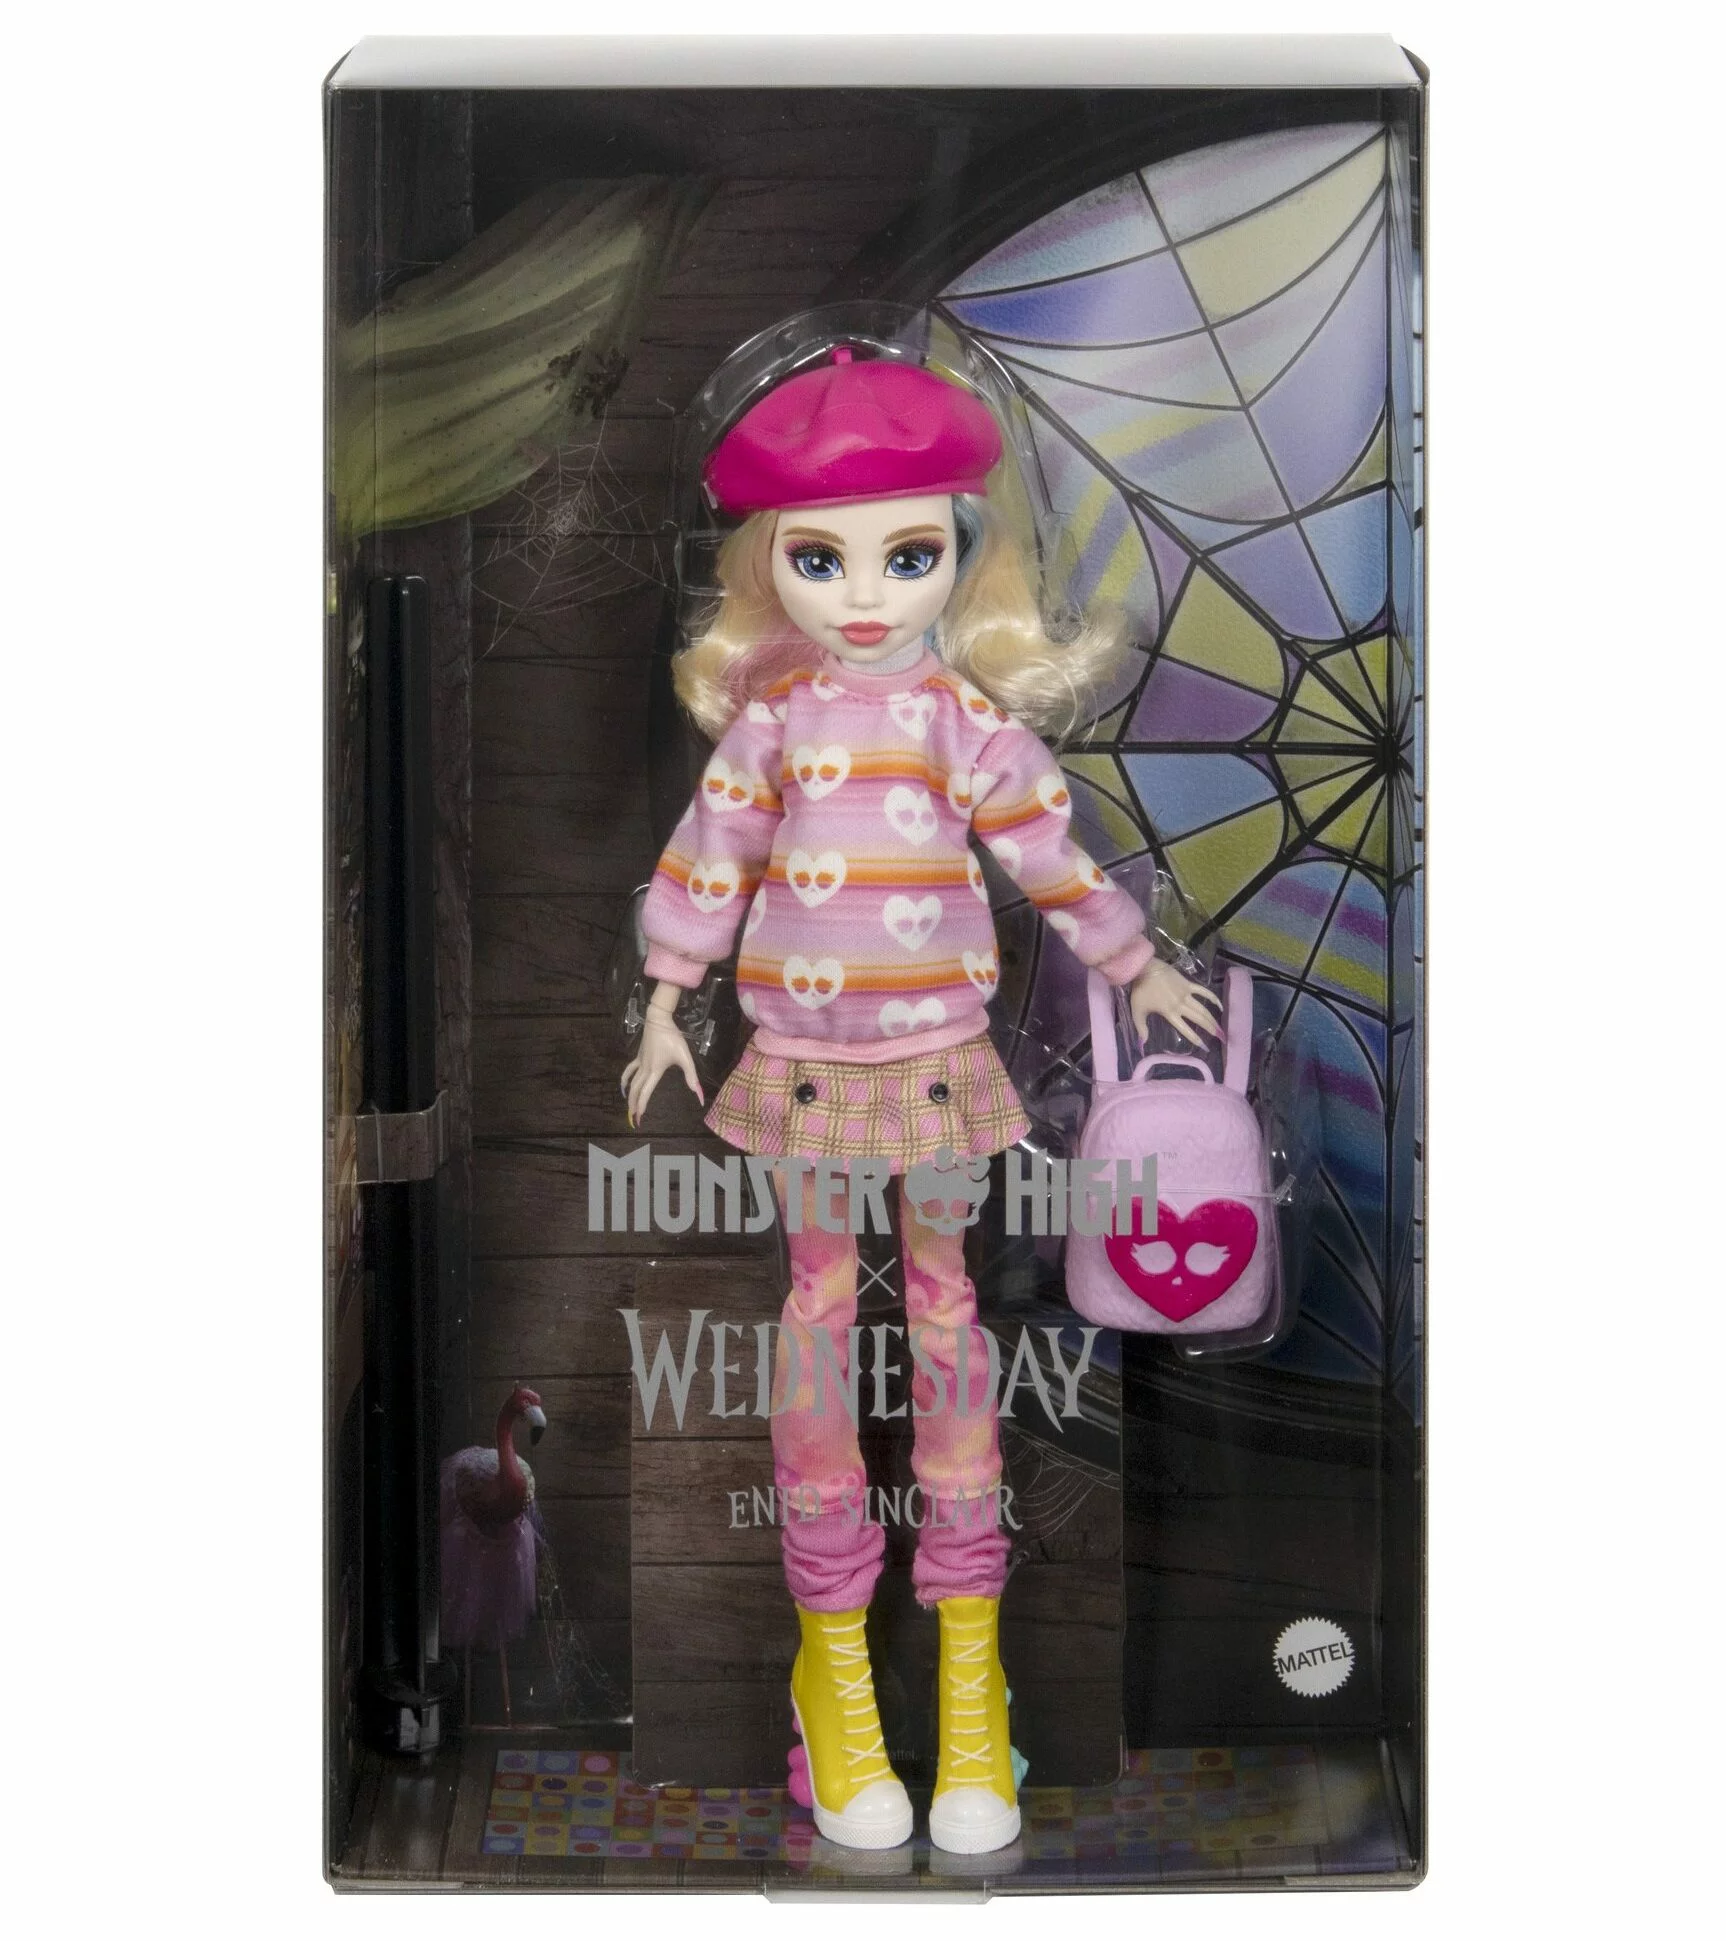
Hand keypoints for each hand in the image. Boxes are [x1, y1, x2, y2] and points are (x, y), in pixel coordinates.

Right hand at [620, 999, 704, 1128]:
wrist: (658, 1020)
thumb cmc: (673, 1038)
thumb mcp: (685, 1057)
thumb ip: (692, 1077)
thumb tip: (699, 1096)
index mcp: (655, 1071)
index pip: (646, 1092)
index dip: (642, 1106)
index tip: (639, 1118)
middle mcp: (645, 1069)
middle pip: (636, 1090)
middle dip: (634, 1105)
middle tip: (633, 1119)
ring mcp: (640, 1062)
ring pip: (631, 1082)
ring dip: (629, 1095)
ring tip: (628, 1106)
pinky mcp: (639, 1056)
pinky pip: (630, 1070)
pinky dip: (625, 1079)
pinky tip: (624, 1084)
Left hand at [1128, 957, 1222, 1047]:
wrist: (1145, 968)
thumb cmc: (1141, 990)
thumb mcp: (1137, 1011)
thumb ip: (1141, 1028)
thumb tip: (1142, 1044)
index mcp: (1169, 1012)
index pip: (1185, 1028)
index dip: (1194, 1038)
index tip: (1203, 1046)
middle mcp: (1180, 1004)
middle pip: (1198, 1018)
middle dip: (1209, 1028)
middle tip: (1219, 1036)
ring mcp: (1186, 993)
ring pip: (1202, 1008)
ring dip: (1212, 1018)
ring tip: (1219, 1026)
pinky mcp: (1187, 984)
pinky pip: (1203, 991)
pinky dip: (1212, 997)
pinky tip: (1219, 1005)